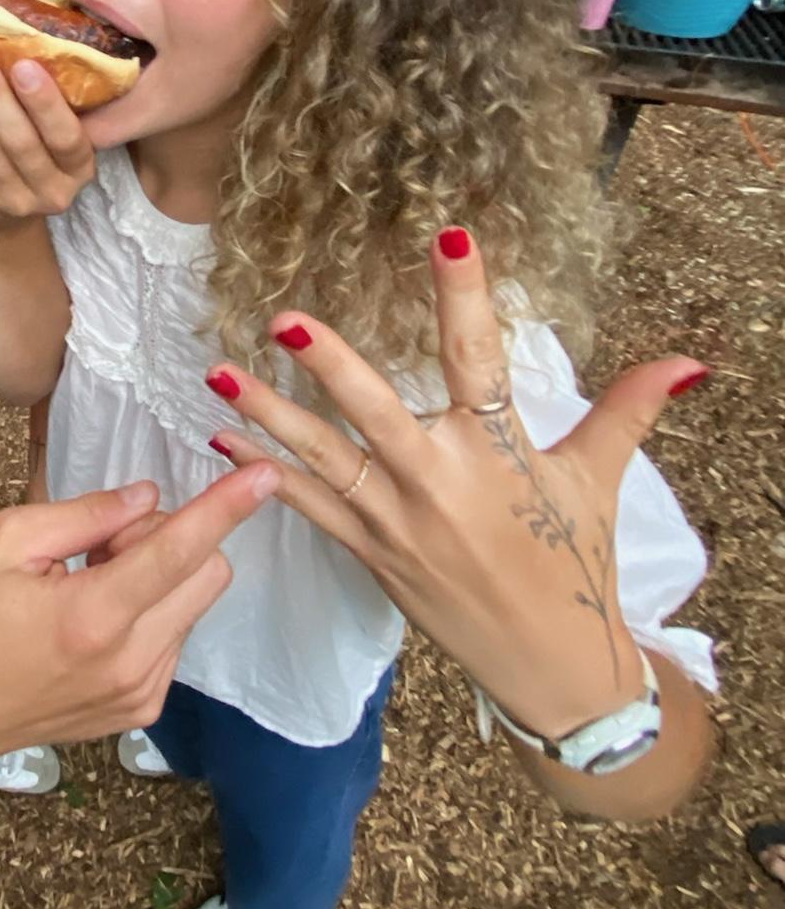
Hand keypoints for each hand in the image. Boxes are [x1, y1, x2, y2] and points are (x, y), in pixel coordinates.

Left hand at [0, 43, 94, 234]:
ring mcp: (13, 198)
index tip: (24, 64)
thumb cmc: (34, 156)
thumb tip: (30, 29)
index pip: (66, 137)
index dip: (45, 104)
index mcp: (80, 167)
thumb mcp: (54, 137)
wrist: (0, 215)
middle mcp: (52, 188)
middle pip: (19, 140)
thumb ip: (50, 103)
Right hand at [0, 465, 278, 771]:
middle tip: (104, 543)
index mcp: (94, 616)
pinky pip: (177, 636)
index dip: (226, 506)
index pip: (179, 549)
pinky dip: (152, 612)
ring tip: (93, 584)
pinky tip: (98, 618)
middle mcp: (131, 661)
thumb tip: (148, 497)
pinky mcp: (145, 708)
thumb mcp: (9, 541)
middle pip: (208, 572)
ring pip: (195, 603)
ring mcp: (143, 692)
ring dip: (161, 578)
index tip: (267, 475)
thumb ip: (85, 514)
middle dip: (171, 539)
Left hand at [205, 228, 707, 739]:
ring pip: (325, 461)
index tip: (448, 241)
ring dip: (270, 417)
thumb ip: (626, 412)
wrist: (549, 668)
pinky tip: (224, 439)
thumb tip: (688, 364)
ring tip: (219, 373)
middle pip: (378, 414)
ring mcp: (397, 522)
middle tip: (284, 318)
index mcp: (498, 453)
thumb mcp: (597, 482)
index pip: (482, 359)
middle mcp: (440, 484)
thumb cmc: (572, 565)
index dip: (465, 299)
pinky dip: (266, 475)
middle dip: (331, 365)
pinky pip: (310, 508)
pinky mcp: (371, 551)